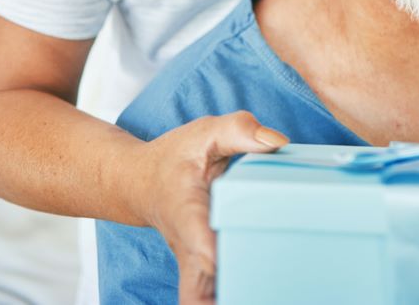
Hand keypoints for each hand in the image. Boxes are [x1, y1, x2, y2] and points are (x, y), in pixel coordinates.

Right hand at [140, 112, 287, 304]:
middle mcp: (191, 249)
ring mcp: (197, 267)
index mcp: (189, 214)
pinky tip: (266, 291)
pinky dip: (233, 296)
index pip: (200, 243)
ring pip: (203, 301)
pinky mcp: (205, 274)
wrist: (140, 183)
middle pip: (199, 295)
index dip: (216, 254)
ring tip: (272, 293)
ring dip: (231, 298)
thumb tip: (278, 142)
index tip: (229, 261)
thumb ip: (240, 131)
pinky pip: (212, 298)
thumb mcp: (205, 134)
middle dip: (224, 299)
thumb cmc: (174, 159)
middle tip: (264, 290)